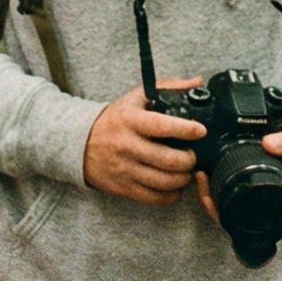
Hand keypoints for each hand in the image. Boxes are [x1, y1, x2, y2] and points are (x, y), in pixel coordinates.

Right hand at [83, 78, 200, 205]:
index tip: (201, 131)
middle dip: (190, 160)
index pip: (162, 126)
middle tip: (192, 155)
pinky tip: (174, 185)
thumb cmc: (116, 119)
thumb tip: (198, 82)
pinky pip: (155, 198)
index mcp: (131, 120)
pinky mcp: (124, 188)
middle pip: (169, 160)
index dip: (186, 130)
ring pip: (165, 182)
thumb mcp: (137, 98)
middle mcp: (127, 146)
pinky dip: (172, 194)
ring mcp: (125, 169)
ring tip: (186, 171)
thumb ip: (168, 88)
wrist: (80, 142)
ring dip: (183, 178)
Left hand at [196, 121, 281, 222]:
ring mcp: (262, 197)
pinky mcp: (256, 185)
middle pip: (233, 216)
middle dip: (212, 201)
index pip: (248, 222)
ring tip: (201, 172)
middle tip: (200, 178)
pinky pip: (234, 190)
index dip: (224, 214)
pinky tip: (209, 170)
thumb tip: (268, 144)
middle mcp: (270, 206)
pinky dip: (220, 182)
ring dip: (213, 192)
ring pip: (231, 204)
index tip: (209, 197)